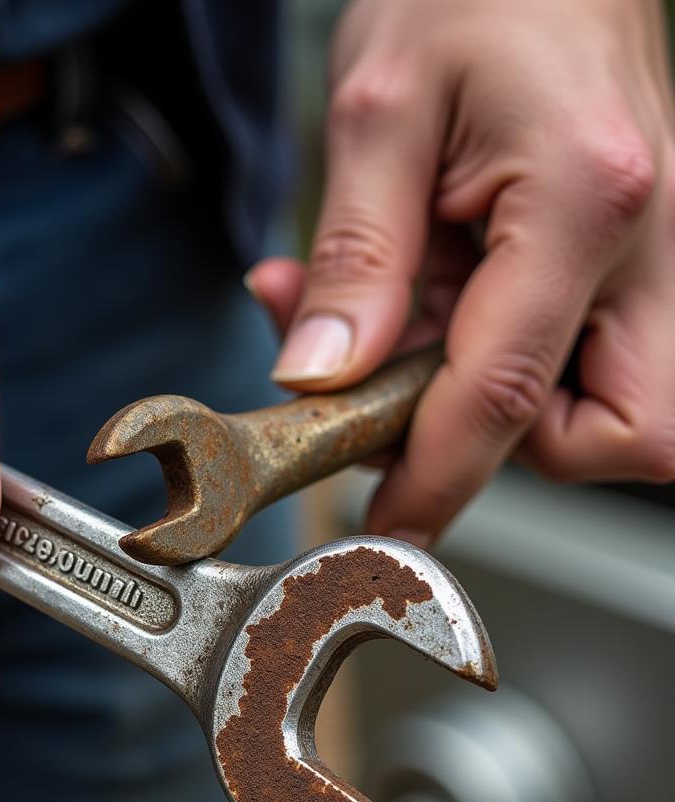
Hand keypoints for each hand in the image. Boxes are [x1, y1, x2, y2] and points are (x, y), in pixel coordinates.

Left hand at [251, 0, 674, 545]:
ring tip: (431, 325)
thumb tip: (320, 380)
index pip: (502, 395)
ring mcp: (661, 253)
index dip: (434, 479)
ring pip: (620, 411)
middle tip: (419, 396)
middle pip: (618, 433)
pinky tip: (460, 306)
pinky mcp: (643, 259)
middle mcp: (650, 240)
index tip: (386, 528)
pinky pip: (596, 361)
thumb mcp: (376, 114)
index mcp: (582, 200)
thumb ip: (354, 262)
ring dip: (512, 406)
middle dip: (510, 445)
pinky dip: (520, 365)